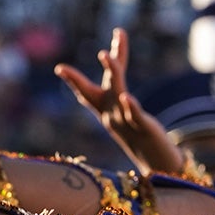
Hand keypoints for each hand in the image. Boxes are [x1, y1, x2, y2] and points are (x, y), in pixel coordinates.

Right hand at [55, 29, 184, 176]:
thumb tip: (117, 58)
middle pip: (92, 94)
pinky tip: (126, 97)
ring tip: (105, 54)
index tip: (58, 68)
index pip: (86, 92)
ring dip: (113, 73)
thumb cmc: (138, 130)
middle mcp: (111, 114)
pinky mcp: (145, 128)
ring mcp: (126, 121)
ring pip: (118, 94)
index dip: (73, 80)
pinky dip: (130, 107)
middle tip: (63, 67)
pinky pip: (135, 116)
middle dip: (77, 80)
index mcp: (105, 109)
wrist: (156, 160)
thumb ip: (119, 79)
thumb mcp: (124, 104)